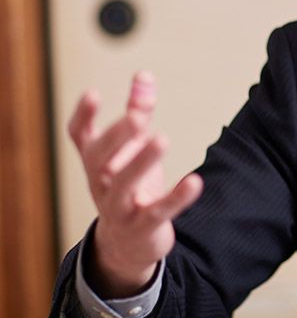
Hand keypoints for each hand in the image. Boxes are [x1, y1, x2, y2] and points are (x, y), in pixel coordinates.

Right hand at [67, 71, 202, 297]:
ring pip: (123, 185)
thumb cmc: (130, 185)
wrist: (128, 243)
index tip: (94, 93)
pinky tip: (195, 182)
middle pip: (99, 158)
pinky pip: (158, 211)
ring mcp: (119, 206)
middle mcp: (101, 182)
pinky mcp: (143, 225)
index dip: (83, 116)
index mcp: (96, 161)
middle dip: (116, 137)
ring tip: (162, 139)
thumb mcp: (132, 148)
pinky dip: (176, 197)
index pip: (79, 137)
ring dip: (141, 162)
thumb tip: (144, 75)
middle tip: (136, 118)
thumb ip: (138, 112)